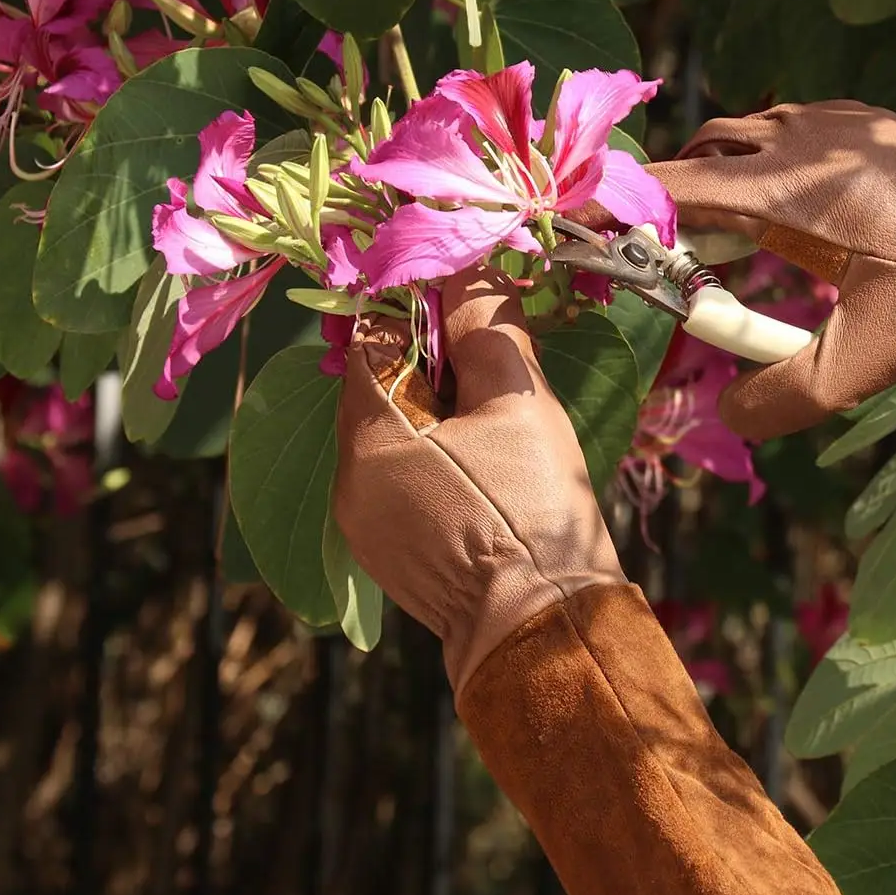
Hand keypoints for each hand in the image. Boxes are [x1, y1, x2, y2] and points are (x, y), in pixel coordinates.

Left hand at [331, 269, 623, 696]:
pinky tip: (491, 477)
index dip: (421, 313)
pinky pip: (405, 485)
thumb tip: (466, 265)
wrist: (547, 629)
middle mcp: (348, 483)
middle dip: (435, 369)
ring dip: (439, 418)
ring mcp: (366, 528)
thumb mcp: (517, 402)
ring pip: (394, 439)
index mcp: (368, 438)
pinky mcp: (393, 558)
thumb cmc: (532, 511)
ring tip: (502, 430)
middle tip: (499, 375)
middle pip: (381, 391)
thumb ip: (483, 326)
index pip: (371, 339)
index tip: (472, 313)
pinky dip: (439, 464)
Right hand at [645, 100, 895, 438]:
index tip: (580, 229)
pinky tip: (795, 225)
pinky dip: (767, 170)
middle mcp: (804, 139)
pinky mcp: (870, 126)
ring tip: (731, 253)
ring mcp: (840, 123)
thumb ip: (791, 394)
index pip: (673, 184)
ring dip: (723, 186)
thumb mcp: (873, 357)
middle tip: (671, 266)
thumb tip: (729, 416)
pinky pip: (790, 135)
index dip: (618, 206)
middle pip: (702, 156)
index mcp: (790, 186)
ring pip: (746, 140)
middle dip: (672, 203)